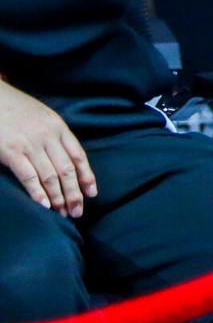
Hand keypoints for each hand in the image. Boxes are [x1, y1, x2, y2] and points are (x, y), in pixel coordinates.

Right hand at [0, 79, 94, 216]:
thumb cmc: (15, 108)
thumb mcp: (42, 116)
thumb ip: (54, 135)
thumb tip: (65, 158)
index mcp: (58, 127)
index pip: (79, 156)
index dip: (87, 177)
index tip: (91, 194)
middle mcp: (48, 136)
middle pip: (67, 170)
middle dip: (74, 193)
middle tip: (77, 212)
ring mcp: (30, 144)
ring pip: (51, 176)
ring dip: (58, 198)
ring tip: (62, 214)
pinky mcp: (11, 152)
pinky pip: (29, 176)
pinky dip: (38, 193)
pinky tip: (44, 206)